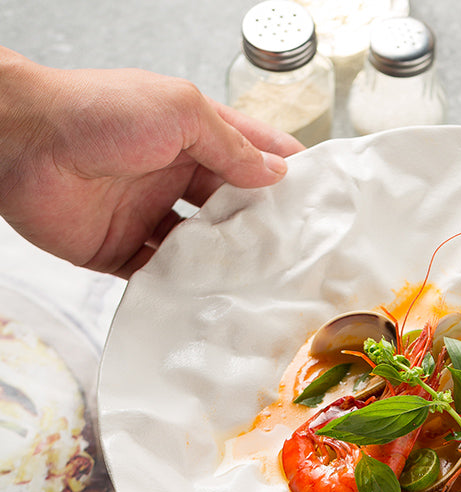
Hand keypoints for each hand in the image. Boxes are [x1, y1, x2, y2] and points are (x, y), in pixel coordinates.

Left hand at [0, 47, 302, 276]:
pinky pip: (161, 275)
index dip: (285, 172)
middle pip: (231, 207)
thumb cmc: (96, 111)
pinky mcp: (121, 250)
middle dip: (262, 227)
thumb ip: (230, 146)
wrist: (19, 143)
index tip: (318, 196)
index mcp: (191, 136)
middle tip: (297, 252)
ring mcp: (147, 214)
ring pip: (201, 247)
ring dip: (226, 263)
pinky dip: (183, 288)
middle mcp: (173, 175)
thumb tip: (275, 173)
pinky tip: (208, 298)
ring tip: (260, 282)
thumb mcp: (179, 112)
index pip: (250, 154)